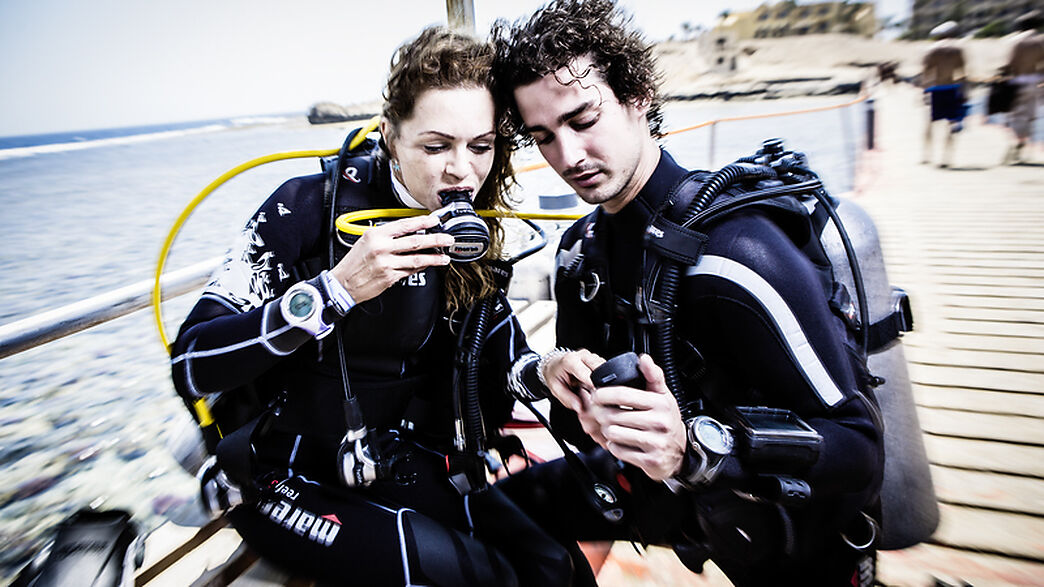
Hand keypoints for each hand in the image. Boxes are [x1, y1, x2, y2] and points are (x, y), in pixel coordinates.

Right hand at [328, 214, 452, 303]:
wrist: (343, 283)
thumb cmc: (354, 262)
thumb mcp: (366, 241)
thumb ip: (386, 236)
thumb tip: (408, 232)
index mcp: (375, 235)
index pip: (404, 225)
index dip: (421, 222)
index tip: (434, 220)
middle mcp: (382, 248)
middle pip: (415, 242)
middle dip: (435, 240)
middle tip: (448, 239)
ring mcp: (387, 264)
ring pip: (416, 259)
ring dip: (434, 258)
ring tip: (445, 257)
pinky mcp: (390, 277)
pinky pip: (410, 270)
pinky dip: (421, 267)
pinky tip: (429, 265)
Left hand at [540, 349, 609, 445]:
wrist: (554, 364)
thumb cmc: (555, 375)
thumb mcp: (555, 389)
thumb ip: (567, 398)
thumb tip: (580, 407)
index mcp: (570, 361)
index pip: (586, 372)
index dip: (593, 384)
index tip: (598, 396)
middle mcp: (582, 355)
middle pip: (599, 367)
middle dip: (602, 381)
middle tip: (601, 396)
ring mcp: (590, 355)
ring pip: (604, 366)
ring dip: (605, 378)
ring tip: (598, 390)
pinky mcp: (596, 358)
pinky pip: (605, 367)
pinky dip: (605, 376)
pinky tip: (599, 384)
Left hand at [586, 354, 686, 481]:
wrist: (681, 452)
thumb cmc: (667, 420)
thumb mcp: (663, 396)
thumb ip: (652, 376)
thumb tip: (644, 359)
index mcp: (660, 403)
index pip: (622, 394)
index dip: (603, 393)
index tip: (596, 394)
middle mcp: (659, 422)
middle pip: (614, 415)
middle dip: (601, 413)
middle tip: (601, 412)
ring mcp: (655, 442)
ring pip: (613, 433)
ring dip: (607, 430)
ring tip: (612, 426)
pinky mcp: (649, 460)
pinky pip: (618, 450)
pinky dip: (614, 446)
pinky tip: (620, 441)